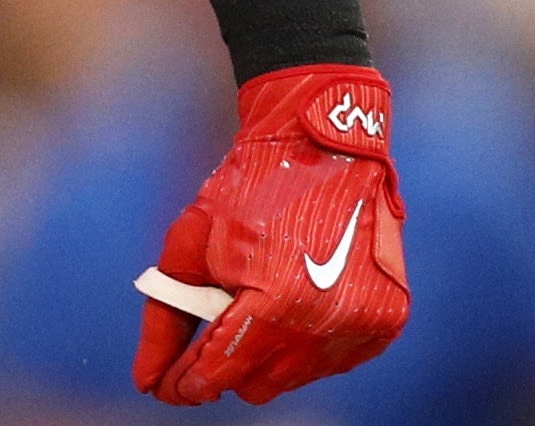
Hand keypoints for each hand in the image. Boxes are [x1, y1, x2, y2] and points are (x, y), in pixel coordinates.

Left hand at [134, 64, 408, 404]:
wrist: (326, 149)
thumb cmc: (252, 188)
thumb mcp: (190, 245)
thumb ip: (166, 316)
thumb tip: (148, 376)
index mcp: (276, 302)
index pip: (221, 371)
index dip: (186, 382)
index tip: (166, 386)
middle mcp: (327, 323)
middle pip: (258, 384)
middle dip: (225, 364)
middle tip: (211, 327)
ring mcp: (363, 326)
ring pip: (294, 378)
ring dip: (265, 354)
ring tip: (255, 301)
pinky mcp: (386, 323)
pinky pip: (331, 362)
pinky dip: (305, 344)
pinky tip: (292, 302)